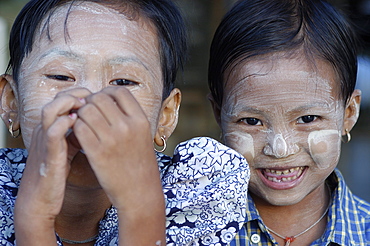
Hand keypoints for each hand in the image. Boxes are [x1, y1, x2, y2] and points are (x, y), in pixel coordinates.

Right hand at [14, 88, 89, 243]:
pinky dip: (64, 123)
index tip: (97, 96)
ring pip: (50, 111)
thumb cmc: (55, 173)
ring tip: (85, 103)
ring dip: (68, 103)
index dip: (79, 93)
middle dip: (75, 93)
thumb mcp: (67, 148)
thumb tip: (96, 123)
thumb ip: (77, 134)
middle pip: (56, 99)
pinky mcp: (48, 154)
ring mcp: (44, 140)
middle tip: (94, 95)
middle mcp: (45, 129)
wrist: (39, 198)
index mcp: (50, 127)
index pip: (62, 99)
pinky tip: (77, 121)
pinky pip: (52, 132)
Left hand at [73, 86, 164, 244]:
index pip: (119, 91)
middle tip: (89, 112)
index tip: (102, 100)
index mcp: (141, 120)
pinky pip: (79, 129)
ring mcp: (112, 139)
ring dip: (81, 115)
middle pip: (99, 98)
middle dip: (90, 102)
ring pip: (86, 112)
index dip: (106, 92)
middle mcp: (127, 126)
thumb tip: (105, 97)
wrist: (140, 191)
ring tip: (85, 124)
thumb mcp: (143, 135)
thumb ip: (128, 116)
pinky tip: (82, 135)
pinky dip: (76, 129)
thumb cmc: (139, 162)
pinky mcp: (97, 153)